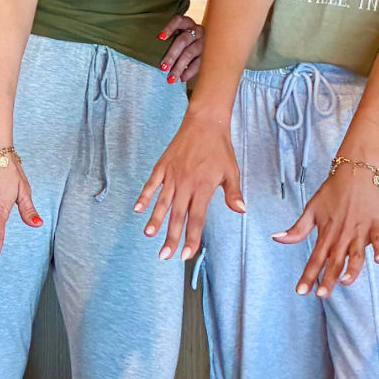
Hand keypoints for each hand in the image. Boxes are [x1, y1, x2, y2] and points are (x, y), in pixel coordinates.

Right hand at [134, 107, 242, 262]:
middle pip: (177, 216)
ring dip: (155, 220)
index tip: (186, 254)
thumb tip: (241, 211)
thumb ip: (233, 193)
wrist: (205, 122)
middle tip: (164, 256)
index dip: (191, 238)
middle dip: (170, 237)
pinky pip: (151, 184)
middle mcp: (185, 184)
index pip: (196, 219)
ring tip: (149, 235)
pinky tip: (138, 209)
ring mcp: (172, 175)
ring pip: (162, 202)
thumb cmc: (220, 149)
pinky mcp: (163, 166)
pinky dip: (144, 196)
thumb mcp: (231, 171)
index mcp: (203, 188)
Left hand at [157, 11, 202, 87]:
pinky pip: (199, 63)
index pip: (178, 20)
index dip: (169, 28)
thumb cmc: (183, 40)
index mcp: (186, 22)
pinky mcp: (208, 54)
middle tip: (162, 68)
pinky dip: (189, 72)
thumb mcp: (177, 35)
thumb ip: (168, 40)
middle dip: (171, 55)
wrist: (207, 44)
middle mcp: (196, 30)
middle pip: (182, 41)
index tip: (159, 38)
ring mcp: (203, 42)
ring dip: (179, 67)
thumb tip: (149, 53)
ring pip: (189, 54)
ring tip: (170, 78)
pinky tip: (181, 78)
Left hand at [276, 163, 378, 296]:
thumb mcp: (311, 209)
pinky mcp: (376, 225)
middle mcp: (342, 235)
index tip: (301, 291)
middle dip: (328, 279)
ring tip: (346, 282)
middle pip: (334, 261)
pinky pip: (378, 240)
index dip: (308, 275)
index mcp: (326, 233)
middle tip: (321, 295)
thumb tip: (276, 238)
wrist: (356, 170)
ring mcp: (360, 231)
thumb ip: (297, 229)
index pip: (315, 259)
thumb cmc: (332, 191)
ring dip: (352, 269)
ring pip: (356, 254)